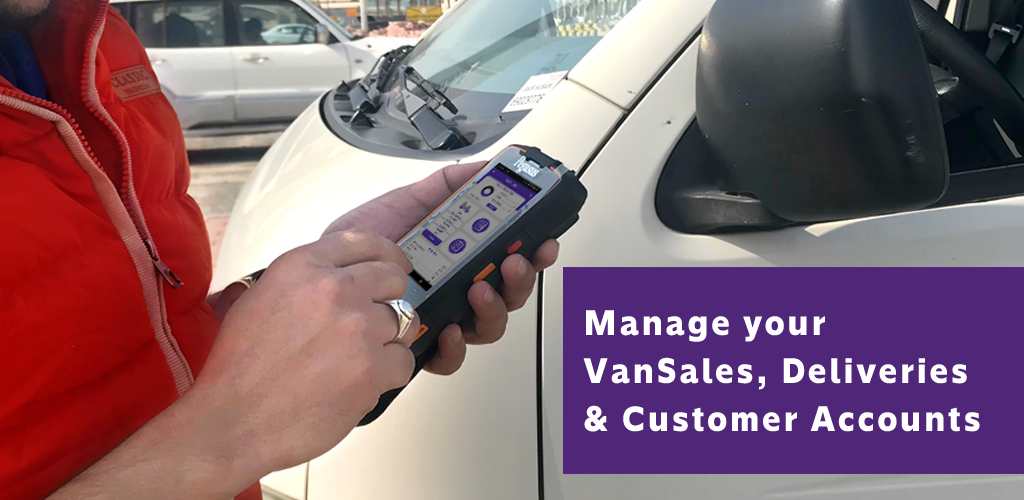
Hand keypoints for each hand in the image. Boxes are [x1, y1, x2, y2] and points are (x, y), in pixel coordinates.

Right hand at [193, 230, 419, 475]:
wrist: (232, 423)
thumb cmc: (237, 370)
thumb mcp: (254, 301)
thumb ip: (298, 283)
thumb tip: (331, 278)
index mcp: (301, 267)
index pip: (363, 243)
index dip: (387, 255)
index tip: (396, 266)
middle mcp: (333, 289)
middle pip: (392, 279)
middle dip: (388, 300)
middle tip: (371, 324)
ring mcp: (357, 327)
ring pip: (403, 322)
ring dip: (386, 341)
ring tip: (353, 362)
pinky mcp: (373, 367)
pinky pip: (404, 361)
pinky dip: (389, 374)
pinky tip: (359, 385)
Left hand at [323, 162, 558, 374]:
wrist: (320, 271)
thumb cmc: (360, 243)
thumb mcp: (405, 203)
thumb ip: (445, 186)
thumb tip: (483, 166)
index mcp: (462, 258)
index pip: (510, 258)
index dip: (535, 252)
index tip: (544, 240)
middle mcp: (458, 290)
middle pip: (509, 293)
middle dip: (521, 277)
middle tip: (512, 261)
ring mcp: (443, 318)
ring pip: (489, 325)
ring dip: (494, 306)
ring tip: (479, 288)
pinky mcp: (419, 345)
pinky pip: (450, 357)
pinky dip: (455, 346)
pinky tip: (449, 327)